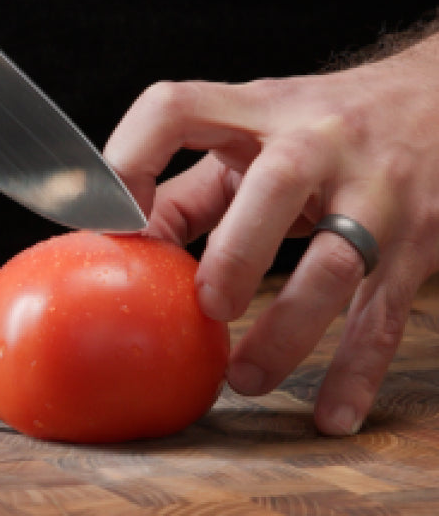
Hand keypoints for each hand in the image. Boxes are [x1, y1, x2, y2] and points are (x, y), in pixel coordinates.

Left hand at [104, 36, 438, 434]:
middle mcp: (321, 142)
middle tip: (209, 307)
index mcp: (261, 110)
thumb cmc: (326, 125)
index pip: (178, 108)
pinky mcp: (415, 243)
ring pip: (338, 264)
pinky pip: (385, 314)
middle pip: (278, 186)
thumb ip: (193, 190)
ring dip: (289, 331)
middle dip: (238, 252)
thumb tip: (130, 249)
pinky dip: (359, 372)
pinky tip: (333, 414)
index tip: (111, 219)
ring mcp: (376, 194)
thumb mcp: (257, 135)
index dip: (131, 157)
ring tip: (245, 378)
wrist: (437, 101)